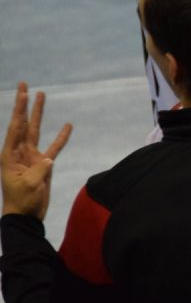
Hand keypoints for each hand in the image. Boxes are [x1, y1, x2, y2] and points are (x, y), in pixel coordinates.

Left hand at [1, 82, 72, 218]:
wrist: (25, 216)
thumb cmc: (22, 202)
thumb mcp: (28, 186)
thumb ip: (38, 170)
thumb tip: (48, 158)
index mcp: (10, 156)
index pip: (15, 128)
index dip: (20, 110)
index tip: (22, 94)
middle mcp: (19, 152)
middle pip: (23, 124)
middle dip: (24, 105)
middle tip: (24, 85)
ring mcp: (31, 156)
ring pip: (36, 130)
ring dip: (39, 114)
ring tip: (42, 96)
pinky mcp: (42, 164)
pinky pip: (54, 147)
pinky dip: (61, 137)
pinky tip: (68, 125)